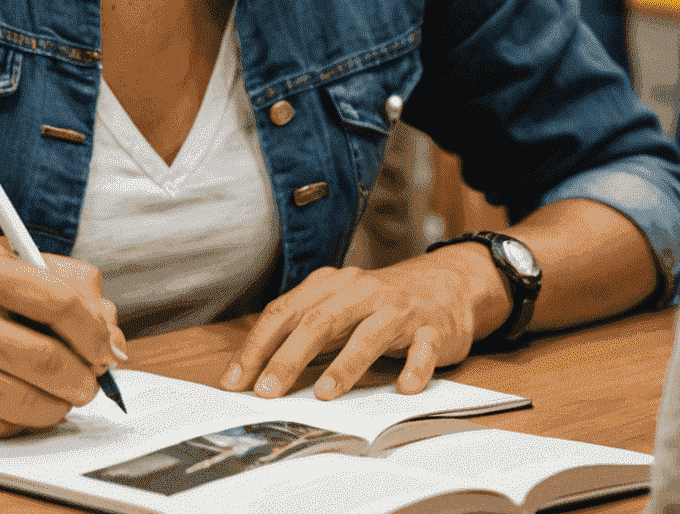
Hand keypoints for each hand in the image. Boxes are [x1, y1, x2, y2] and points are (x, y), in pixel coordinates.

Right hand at [0, 234, 123, 441]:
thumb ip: (52, 284)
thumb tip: (109, 331)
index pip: (57, 298)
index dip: (93, 328)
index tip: (105, 344)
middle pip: (49, 358)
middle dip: (84, 376)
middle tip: (91, 378)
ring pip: (32, 401)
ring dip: (62, 403)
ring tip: (62, 392)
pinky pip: (5, 427)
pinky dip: (27, 420)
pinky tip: (23, 403)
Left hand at [219, 246, 506, 402]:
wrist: (445, 285)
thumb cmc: (378, 305)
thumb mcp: (337, 310)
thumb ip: (303, 333)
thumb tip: (257, 372)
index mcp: (331, 286)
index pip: (285, 312)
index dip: (257, 346)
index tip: (234, 381)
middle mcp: (361, 292)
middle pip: (320, 321)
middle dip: (289, 358)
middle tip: (266, 392)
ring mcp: (398, 309)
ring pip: (369, 334)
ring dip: (346, 365)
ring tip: (325, 395)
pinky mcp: (432, 329)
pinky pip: (424, 349)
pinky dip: (415, 368)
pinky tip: (404, 388)